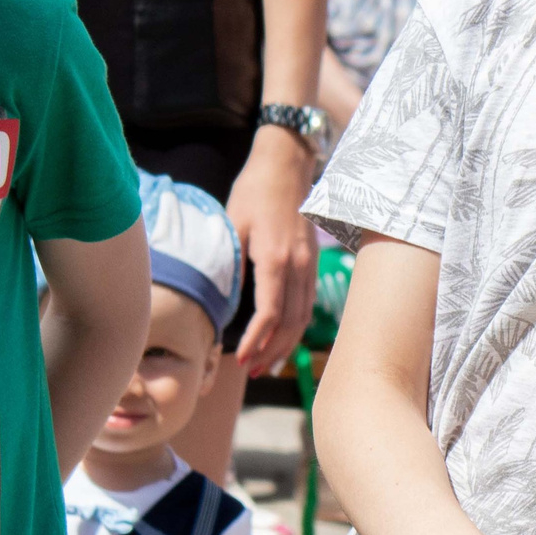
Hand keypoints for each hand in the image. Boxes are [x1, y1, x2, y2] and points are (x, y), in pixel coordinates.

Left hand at [225, 130, 317, 375]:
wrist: (287, 164)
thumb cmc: (254, 190)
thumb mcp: (232, 224)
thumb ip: (230, 264)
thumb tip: (223, 303)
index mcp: (275, 258)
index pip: (271, 314)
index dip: (257, 341)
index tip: (241, 357)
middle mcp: (298, 265)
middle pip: (292, 323)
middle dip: (273, 351)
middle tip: (253, 371)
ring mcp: (309, 263)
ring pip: (305, 316)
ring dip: (287, 344)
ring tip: (267, 362)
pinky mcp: (312, 260)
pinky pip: (308, 302)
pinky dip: (296, 326)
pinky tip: (283, 337)